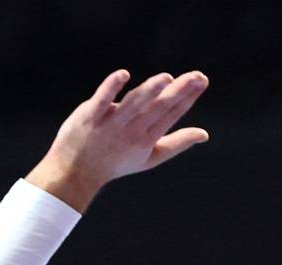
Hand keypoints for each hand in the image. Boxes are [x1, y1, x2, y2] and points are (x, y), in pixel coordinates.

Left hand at [25, 69, 209, 212]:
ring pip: (133, 104)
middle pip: (157, 108)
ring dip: (149, 91)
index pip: (171, 114)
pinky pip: (102, 100)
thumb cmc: (117, 163)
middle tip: (196, 76)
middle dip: (177, 92)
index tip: (201, 80)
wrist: (76, 173)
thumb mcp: (150, 157)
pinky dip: (111, 88)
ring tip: (166, 78)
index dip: (187, 97)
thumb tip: (204, 134)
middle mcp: (132, 131)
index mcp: (148, 139)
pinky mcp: (90, 116)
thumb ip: (177, 143)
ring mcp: (111, 124)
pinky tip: (123, 74)